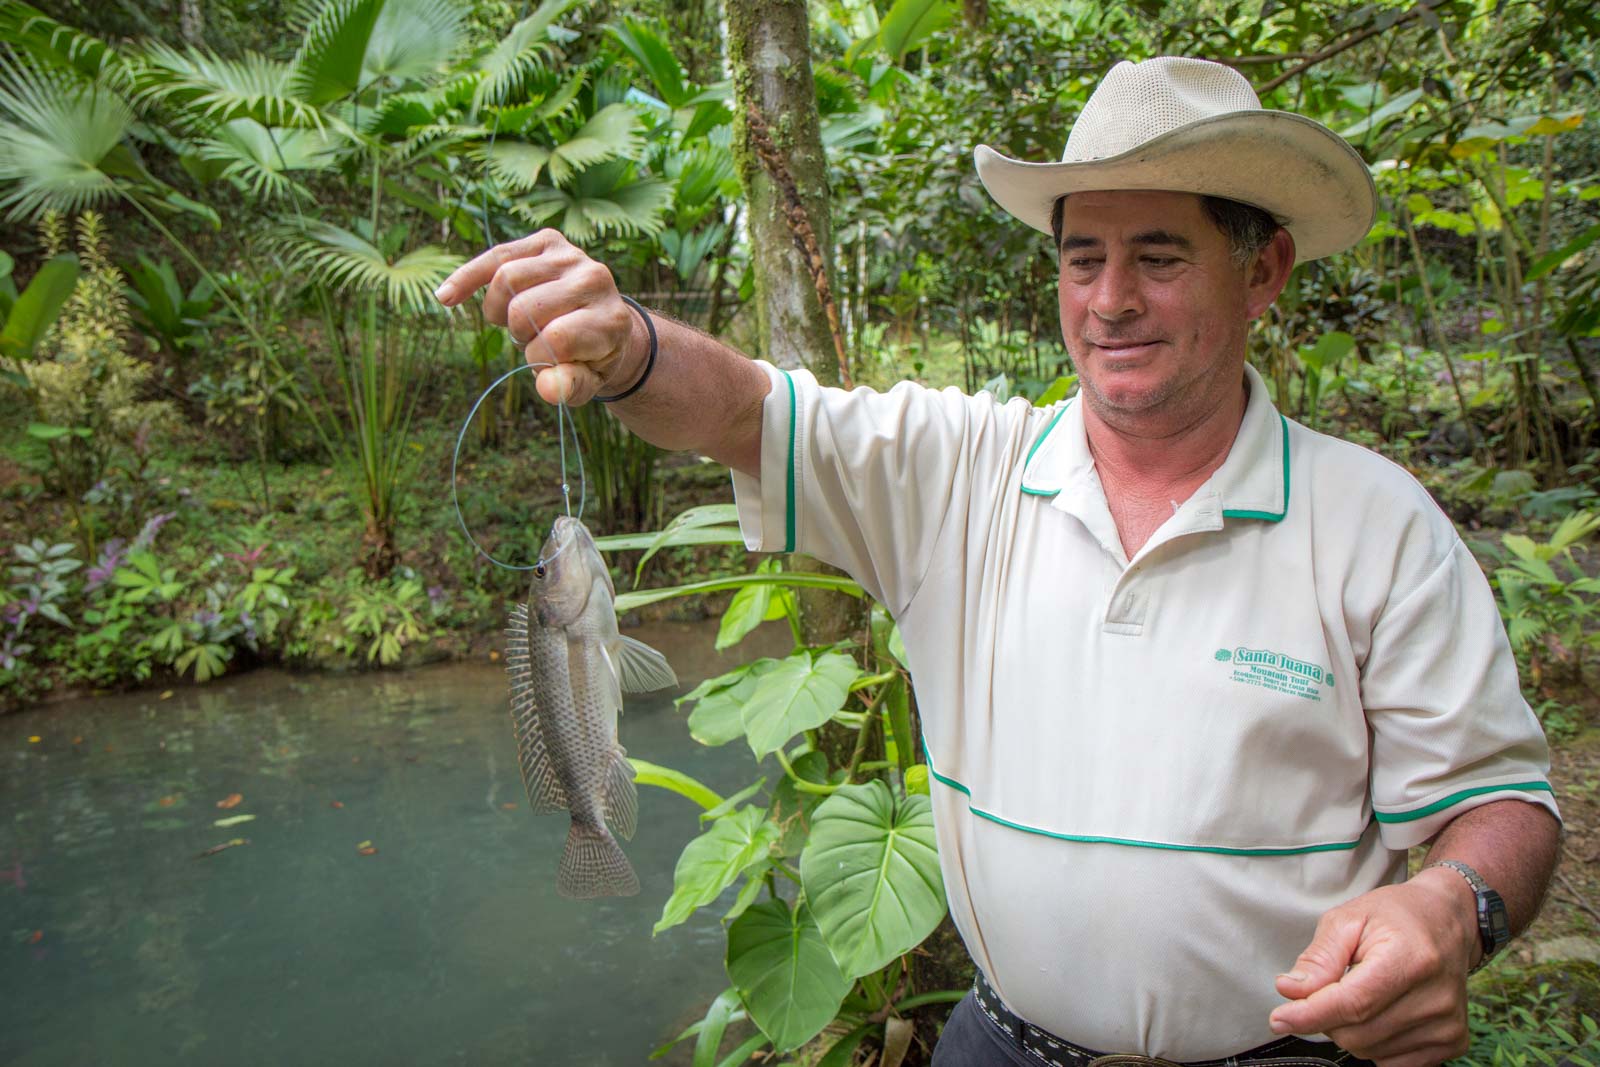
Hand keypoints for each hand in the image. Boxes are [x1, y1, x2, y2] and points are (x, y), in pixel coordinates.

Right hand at [433, 230, 646, 405]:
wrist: (605, 323)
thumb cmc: (591, 357)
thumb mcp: (587, 382)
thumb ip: (569, 387)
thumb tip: (548, 388)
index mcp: (609, 320)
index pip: (556, 337)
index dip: (538, 358)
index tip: (546, 363)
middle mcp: (595, 280)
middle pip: (525, 307)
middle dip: (520, 334)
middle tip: (533, 340)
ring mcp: (572, 256)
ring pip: (506, 278)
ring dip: (500, 310)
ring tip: (518, 323)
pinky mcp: (549, 242)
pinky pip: (497, 256)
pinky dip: (469, 277)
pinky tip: (446, 297)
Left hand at [1269, 869, 1478, 1066]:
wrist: (1447, 921)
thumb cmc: (1395, 916)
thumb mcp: (1348, 919)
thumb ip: (1318, 958)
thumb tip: (1290, 991)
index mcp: (1411, 958)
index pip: (1353, 1003)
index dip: (1311, 1014)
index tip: (1279, 1018)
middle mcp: (1436, 997)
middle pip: (1357, 1033)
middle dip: (1328, 1016)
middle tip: (1335, 985)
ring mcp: (1447, 1024)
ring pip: (1370, 1051)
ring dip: (1351, 1029)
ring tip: (1363, 992)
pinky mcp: (1453, 1042)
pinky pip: (1392, 1062)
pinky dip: (1374, 1042)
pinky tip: (1381, 1012)